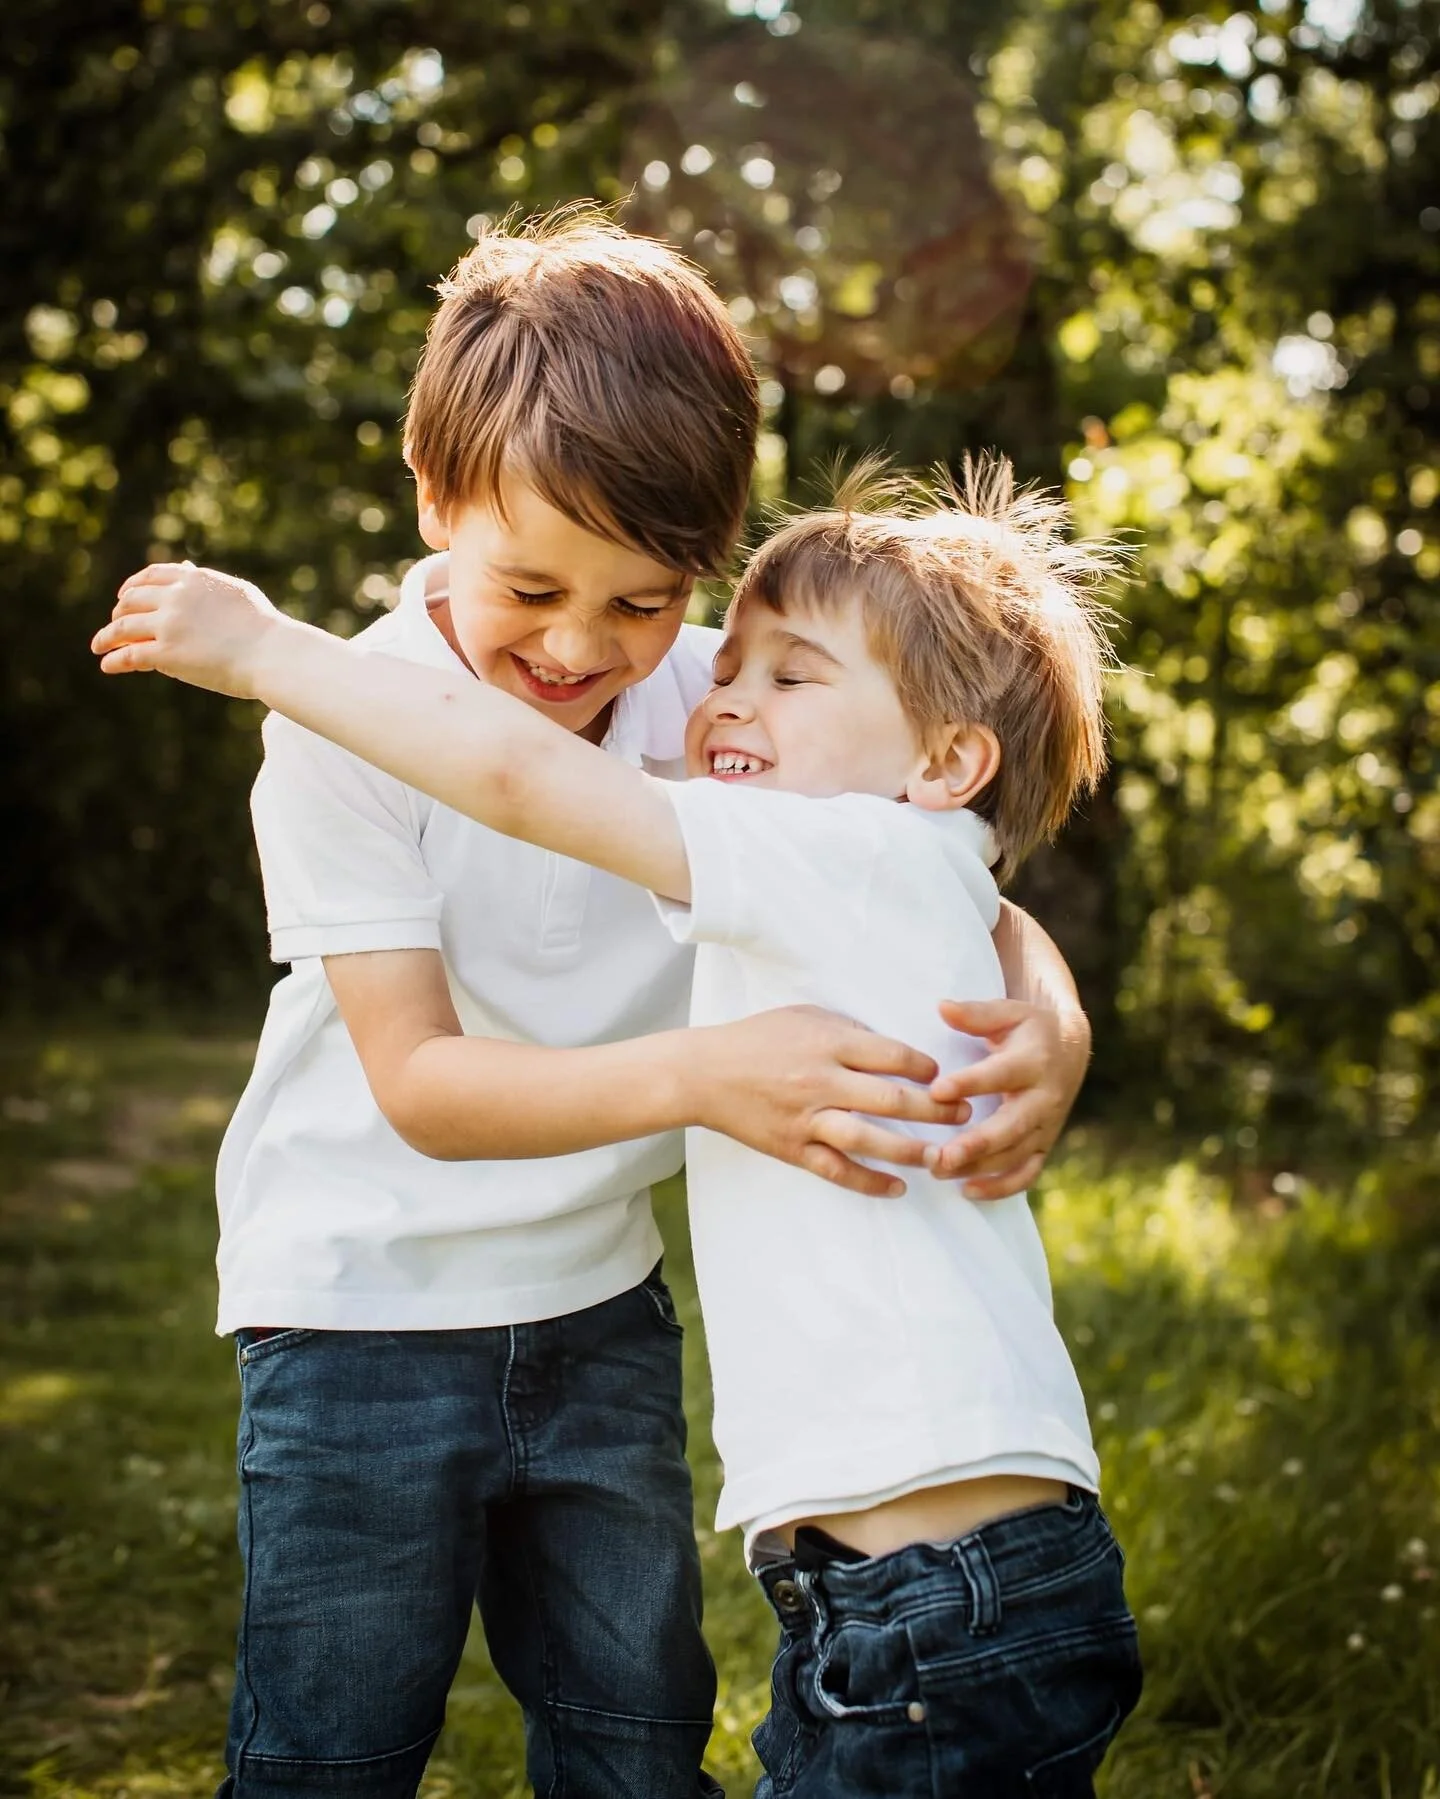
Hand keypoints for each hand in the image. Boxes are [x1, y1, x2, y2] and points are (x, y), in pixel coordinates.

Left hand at [91, 561, 286, 699]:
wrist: (272, 653)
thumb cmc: (264, 627)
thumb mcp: (235, 591)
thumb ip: (206, 580)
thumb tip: (185, 567)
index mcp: (194, 579)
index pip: (151, 576)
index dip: (133, 586)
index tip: (125, 596)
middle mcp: (176, 597)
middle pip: (132, 600)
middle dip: (119, 612)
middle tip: (115, 625)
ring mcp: (168, 625)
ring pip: (123, 626)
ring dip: (107, 636)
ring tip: (99, 646)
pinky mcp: (166, 653)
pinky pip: (130, 655)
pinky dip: (114, 660)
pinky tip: (107, 665)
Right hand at [693, 1006, 970, 1198]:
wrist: (705, 1073)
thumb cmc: (758, 1039)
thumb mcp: (805, 1017)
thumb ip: (849, 1030)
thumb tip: (893, 1049)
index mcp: (828, 1043)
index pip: (893, 1056)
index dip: (926, 1068)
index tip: (944, 1076)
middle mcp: (822, 1081)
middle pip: (891, 1099)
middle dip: (936, 1109)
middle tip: (964, 1114)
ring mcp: (807, 1118)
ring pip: (869, 1139)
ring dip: (910, 1149)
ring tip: (941, 1155)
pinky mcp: (793, 1147)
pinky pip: (837, 1169)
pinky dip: (869, 1181)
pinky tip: (897, 1187)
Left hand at [924, 999, 1090, 1197]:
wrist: (1071, 1048)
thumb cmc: (1028, 1028)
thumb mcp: (1008, 1012)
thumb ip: (976, 1014)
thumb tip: (942, 1007)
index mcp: (1034, 1061)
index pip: (1000, 1075)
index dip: (970, 1083)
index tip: (936, 1090)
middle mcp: (1044, 1098)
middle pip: (1011, 1127)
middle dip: (975, 1144)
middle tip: (939, 1156)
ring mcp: (1046, 1125)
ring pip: (1014, 1154)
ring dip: (978, 1167)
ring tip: (938, 1170)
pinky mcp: (1044, 1144)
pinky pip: (1027, 1174)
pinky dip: (1001, 1187)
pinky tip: (967, 1191)